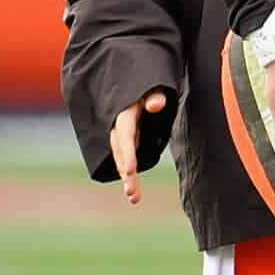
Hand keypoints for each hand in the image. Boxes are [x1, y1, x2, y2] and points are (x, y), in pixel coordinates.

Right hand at [108, 88, 170, 204]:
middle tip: (132, 194)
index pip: (125, 135)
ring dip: (127, 177)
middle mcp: (119, 124)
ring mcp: (122, 131)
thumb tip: (156, 105)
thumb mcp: (152, 85)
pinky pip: (126, 155)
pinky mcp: (129, 135)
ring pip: (122, 157)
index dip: (128, 153)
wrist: (133, 75)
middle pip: (121, 151)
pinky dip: (129, 170)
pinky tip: (133, 189)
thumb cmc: (148, 81)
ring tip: (134, 198)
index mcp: (124, 113)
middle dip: (126, 172)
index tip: (131, 171)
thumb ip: (155, 95)